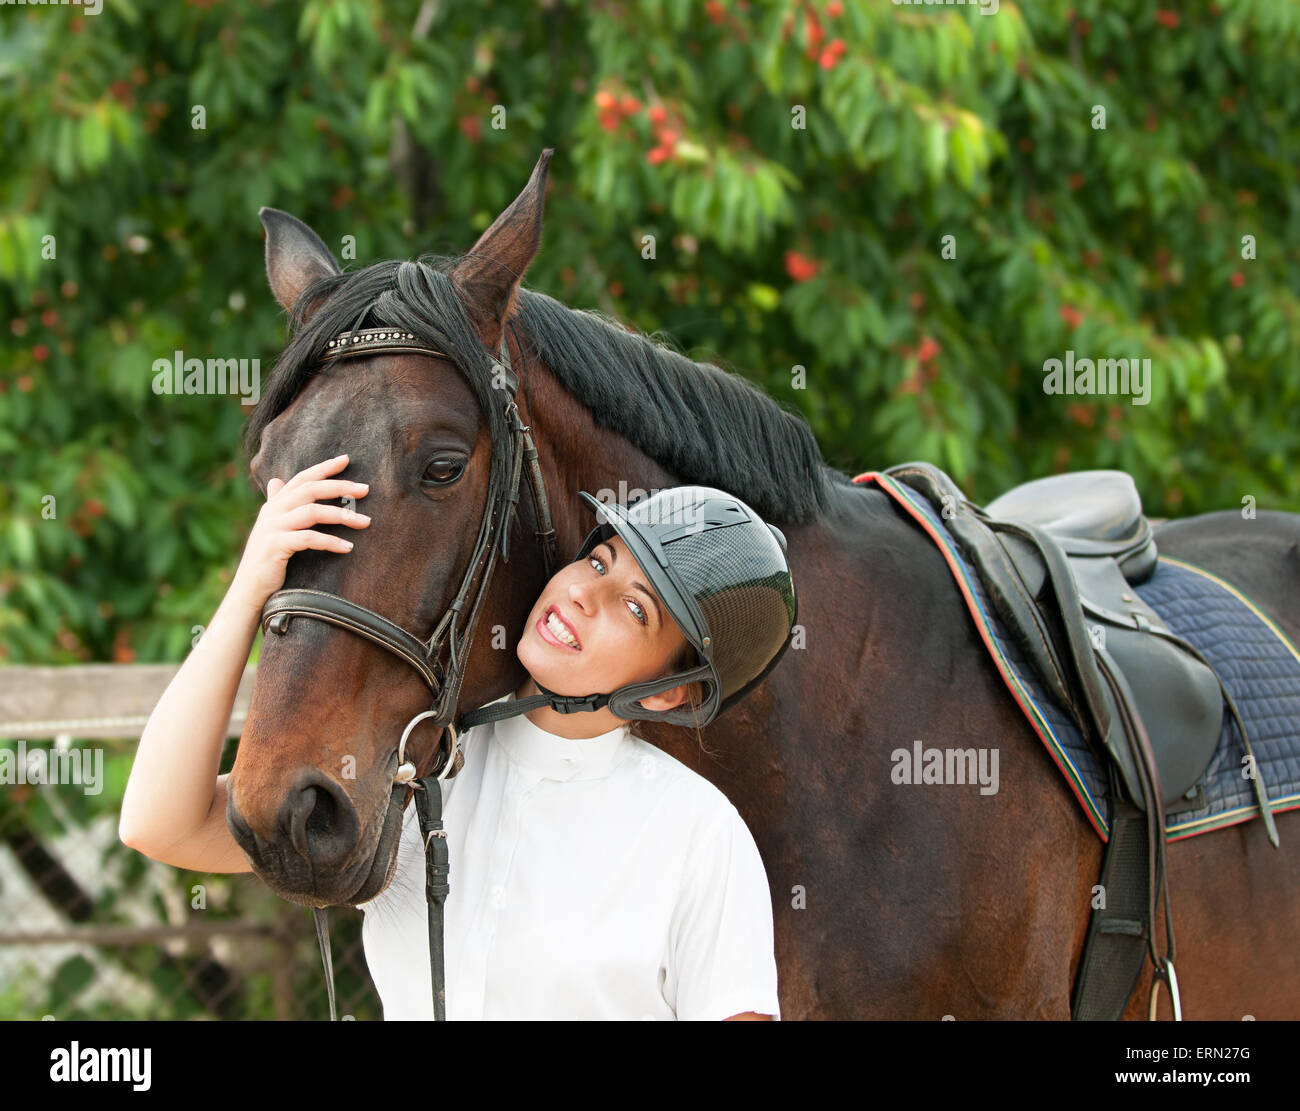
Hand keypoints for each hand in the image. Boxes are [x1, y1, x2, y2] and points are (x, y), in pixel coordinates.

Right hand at [231, 454, 370, 609]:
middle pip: (309, 490)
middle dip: (339, 486)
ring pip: (312, 512)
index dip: (323, 468)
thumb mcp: (272, 529)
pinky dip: (331, 542)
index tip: (346, 459)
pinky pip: (309, 539)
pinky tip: (348, 547)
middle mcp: (272, 512)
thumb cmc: (266, 560)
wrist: (249, 590)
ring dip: (342, 515)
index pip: (301, 479)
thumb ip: (277, 505)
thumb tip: (277, 481)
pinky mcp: (275, 546)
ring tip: (365, 521)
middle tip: (365, 488)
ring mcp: (272, 528)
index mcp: (274, 505)